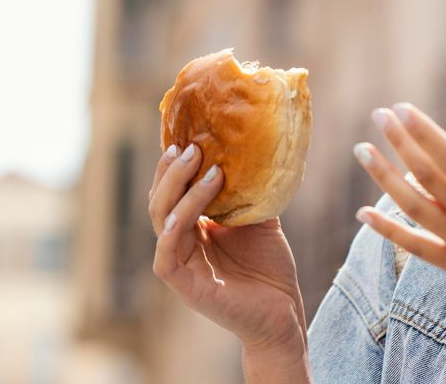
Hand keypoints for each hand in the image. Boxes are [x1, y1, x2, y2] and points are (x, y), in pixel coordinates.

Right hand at [148, 144, 308, 356]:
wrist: (283, 310)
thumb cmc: (269, 267)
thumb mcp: (259, 218)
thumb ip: (249, 192)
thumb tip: (252, 151)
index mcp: (194, 227)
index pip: (174, 191)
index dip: (175, 166)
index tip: (187, 136)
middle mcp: (181, 242)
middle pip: (161, 200)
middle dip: (173, 172)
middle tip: (191, 146)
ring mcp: (180, 263)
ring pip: (163, 220)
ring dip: (181, 191)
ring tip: (203, 165)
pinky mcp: (183, 285)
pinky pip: (166, 253)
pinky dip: (173, 228)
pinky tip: (185, 211)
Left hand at [352, 98, 445, 318]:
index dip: (424, 131)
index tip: (402, 108)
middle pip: (426, 176)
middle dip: (399, 142)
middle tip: (379, 115)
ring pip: (414, 207)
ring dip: (384, 177)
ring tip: (363, 151)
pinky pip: (416, 247)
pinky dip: (388, 230)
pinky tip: (363, 214)